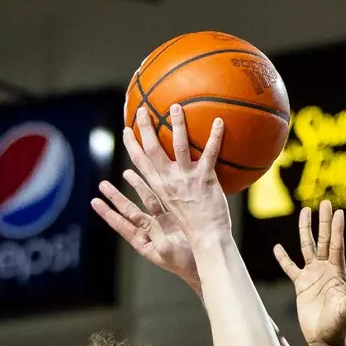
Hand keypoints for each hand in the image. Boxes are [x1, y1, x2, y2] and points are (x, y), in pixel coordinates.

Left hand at [92, 169, 199, 292]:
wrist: (209, 261)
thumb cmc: (186, 264)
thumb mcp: (167, 251)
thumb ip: (154, 236)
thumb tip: (141, 221)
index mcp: (144, 242)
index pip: (121, 225)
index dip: (108, 213)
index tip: (95, 202)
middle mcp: (151, 231)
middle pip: (129, 210)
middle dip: (116, 197)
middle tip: (103, 185)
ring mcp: (164, 223)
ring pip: (146, 200)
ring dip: (136, 187)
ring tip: (126, 173)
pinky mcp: (177, 217)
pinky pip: (164, 199)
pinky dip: (157, 188)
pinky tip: (151, 177)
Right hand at [122, 104, 231, 241]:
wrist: (207, 238)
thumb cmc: (195, 224)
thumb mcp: (177, 206)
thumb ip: (174, 190)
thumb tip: (179, 177)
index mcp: (159, 187)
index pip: (140, 163)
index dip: (132, 146)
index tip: (126, 130)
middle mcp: (168, 181)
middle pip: (153, 150)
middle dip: (145, 128)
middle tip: (142, 109)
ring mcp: (186, 179)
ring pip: (178, 146)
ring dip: (176, 124)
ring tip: (175, 107)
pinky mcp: (205, 179)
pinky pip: (209, 153)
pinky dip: (214, 136)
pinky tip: (218, 121)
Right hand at [272, 201, 345, 345]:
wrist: (325, 338)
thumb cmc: (338, 325)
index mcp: (338, 272)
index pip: (337, 245)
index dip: (337, 228)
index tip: (338, 210)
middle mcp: (326, 269)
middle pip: (324, 240)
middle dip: (323, 222)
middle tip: (324, 202)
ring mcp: (313, 275)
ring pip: (307, 247)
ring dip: (305, 230)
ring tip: (305, 211)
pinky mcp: (300, 285)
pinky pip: (290, 268)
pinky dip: (283, 258)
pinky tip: (277, 246)